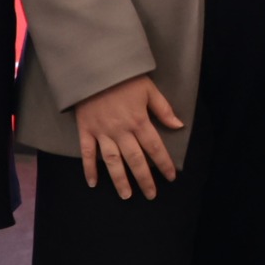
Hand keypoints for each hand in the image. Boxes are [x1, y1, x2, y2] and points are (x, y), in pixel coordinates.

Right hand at [72, 75, 183, 200]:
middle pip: (135, 160)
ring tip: (126, 195)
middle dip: (145, 179)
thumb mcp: (149, 90)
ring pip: (112, 161)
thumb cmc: (125, 78)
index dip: (164, 164)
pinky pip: (88, 153)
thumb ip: (164, 110)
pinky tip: (93, 183)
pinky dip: (89, 169)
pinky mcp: (86, 131)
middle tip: (151, 195)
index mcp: (139, 121)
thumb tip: (179, 126)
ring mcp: (102, 132)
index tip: (170, 177)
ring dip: (119, 180)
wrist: (95, 69)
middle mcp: (121, 131)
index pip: (155, 148)